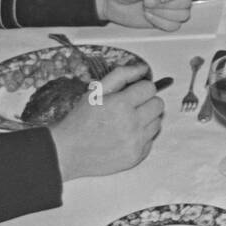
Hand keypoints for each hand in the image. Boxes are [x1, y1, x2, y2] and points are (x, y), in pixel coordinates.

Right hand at [49, 65, 164, 180]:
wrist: (67, 152)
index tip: (131, 94)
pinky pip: (150, 140)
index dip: (140, 89)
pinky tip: (124, 137)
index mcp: (121, 104)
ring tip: (126, 123)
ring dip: (146, 120)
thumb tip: (144, 69)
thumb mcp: (96, 91)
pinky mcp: (135, 157)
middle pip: (158, 104)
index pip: (150, 88)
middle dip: (146, 103)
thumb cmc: (81, 120)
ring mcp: (135, 142)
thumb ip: (122, 75)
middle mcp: (131, 124)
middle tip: (129, 108)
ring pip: (157, 122)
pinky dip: (141, 137)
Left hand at [96, 0, 193, 29]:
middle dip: (164, 5)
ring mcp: (169, 7)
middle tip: (148, 1)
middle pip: (186, 3)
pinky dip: (161, 23)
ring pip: (183, 16)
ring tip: (147, 8)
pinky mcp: (164, 20)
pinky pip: (174, 26)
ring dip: (162, 14)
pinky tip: (149, 16)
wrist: (109, 0)